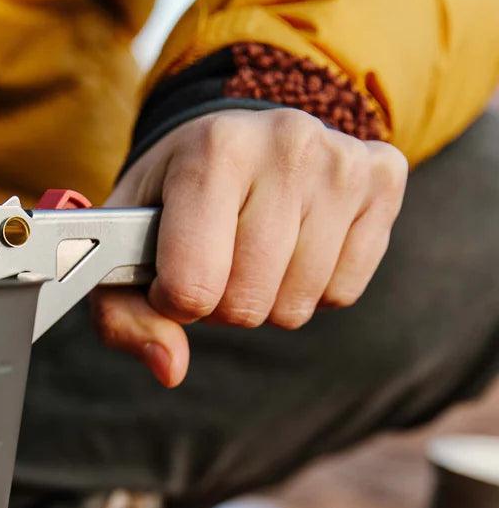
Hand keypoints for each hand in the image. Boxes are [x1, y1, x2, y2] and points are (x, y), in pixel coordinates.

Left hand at [91, 108, 407, 386]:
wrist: (228, 138)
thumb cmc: (168, 203)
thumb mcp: (123, 249)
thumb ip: (124, 317)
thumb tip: (170, 368)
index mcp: (212, 151)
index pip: (193, 286)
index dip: (174, 302)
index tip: (168, 275)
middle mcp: (285, 143)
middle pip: (247, 302)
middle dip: (221, 303)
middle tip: (214, 261)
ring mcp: (342, 160)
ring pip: (297, 305)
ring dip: (266, 298)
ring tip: (251, 250)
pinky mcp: (383, 178)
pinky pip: (343, 292)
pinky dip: (313, 289)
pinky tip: (294, 244)